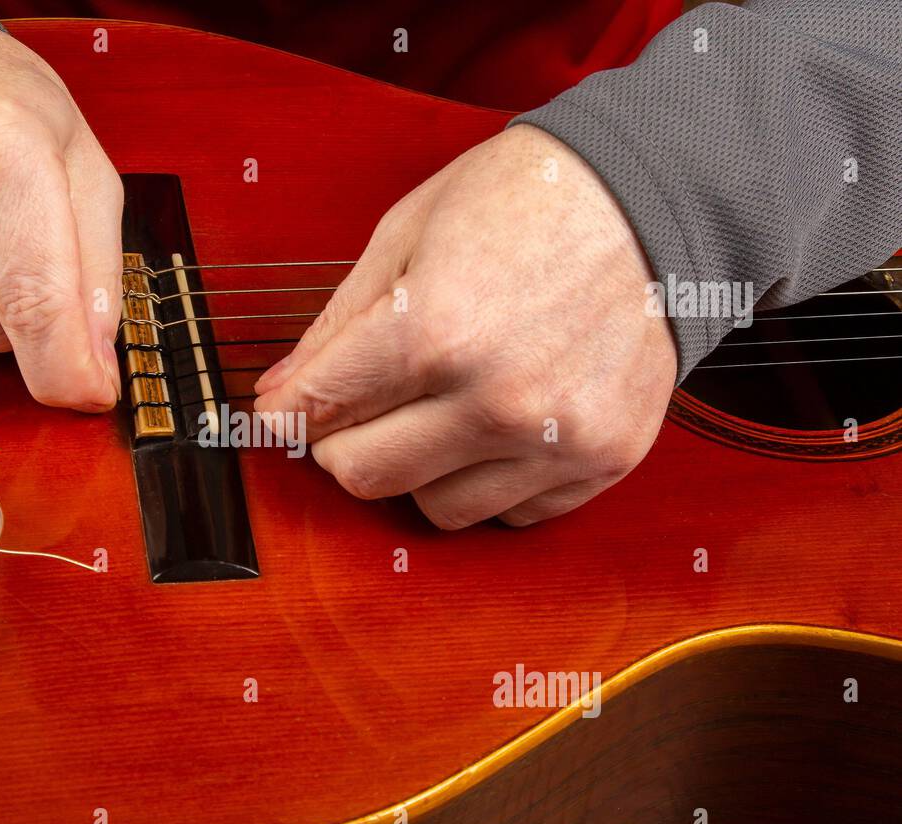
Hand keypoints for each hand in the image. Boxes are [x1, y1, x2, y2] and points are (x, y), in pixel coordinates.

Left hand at [254, 124, 677, 528]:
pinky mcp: (602, 460)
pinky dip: (490, 479)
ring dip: (420, 469)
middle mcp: (494, 399)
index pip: (317, 411)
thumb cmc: (527, 199)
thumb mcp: (407, 232)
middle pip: (363, 476)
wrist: (658, 196)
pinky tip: (501, 423)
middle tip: (361, 407)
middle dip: (343, 443)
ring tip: (443, 408)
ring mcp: (554, 438)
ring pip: (436, 509)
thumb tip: (279, 395)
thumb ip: (336, 324)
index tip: (282, 412)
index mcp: (434, 329)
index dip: (284, 413)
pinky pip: (510, 513)